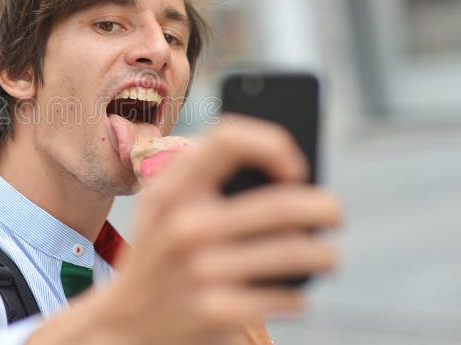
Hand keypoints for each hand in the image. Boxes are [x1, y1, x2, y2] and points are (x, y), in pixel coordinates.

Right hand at [30, 116, 341, 344]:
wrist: (124, 323)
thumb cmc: (158, 250)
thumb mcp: (161, 204)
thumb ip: (201, 172)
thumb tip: (284, 167)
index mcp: (172, 188)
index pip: (229, 138)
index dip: (272, 144)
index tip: (293, 169)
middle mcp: (185, 225)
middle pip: (281, 203)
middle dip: (325, 207)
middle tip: (335, 214)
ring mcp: (200, 270)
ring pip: (295, 252)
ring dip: (325, 254)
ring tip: (329, 256)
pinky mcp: (215, 311)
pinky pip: (285, 298)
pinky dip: (298, 296)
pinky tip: (296, 295)